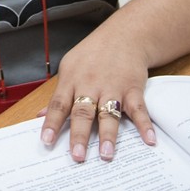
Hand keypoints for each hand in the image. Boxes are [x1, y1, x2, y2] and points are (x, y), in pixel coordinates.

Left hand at [38, 30, 155, 161]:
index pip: (59, 104)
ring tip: (107, 155)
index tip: (47, 142)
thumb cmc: (93, 54)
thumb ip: (58, 95)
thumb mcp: (69, 68)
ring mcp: (113, 87)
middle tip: (77, 156)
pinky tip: (149, 140)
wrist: (124, 35)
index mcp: (71, 81)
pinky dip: (145, 125)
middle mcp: (90, 85)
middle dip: (79, 135)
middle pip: (83, 112)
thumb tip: (40, 116)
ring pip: (108, 113)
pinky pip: (138, 109)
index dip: (52, 124)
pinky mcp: (133, 88)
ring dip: (108, 135)